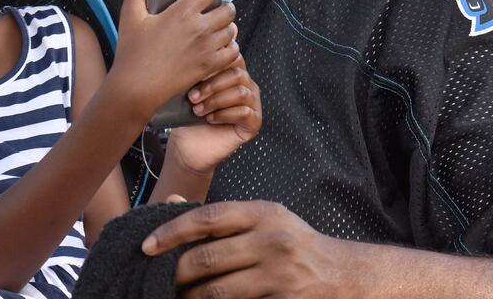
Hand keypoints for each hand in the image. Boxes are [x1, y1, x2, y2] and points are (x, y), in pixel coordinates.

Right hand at [110, 0, 239, 123]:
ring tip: (222, 26)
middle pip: (228, 10)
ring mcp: (206, 48)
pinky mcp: (209, 66)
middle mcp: (198, 27)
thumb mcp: (131, 13)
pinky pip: (233, 52)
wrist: (137, 87)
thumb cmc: (132, 51)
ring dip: (229, 27)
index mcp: (181, 11)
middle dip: (227, 7)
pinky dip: (231, 47)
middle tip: (222, 7)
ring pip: (232, 30)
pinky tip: (223, 46)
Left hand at [143, 201, 352, 298]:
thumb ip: (224, 215)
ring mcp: (278, 275)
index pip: (207, 218)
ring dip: (189, 297)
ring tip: (175, 296)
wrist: (346, 276)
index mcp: (263, 213)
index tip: (147, 245)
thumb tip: (174, 203)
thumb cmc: (297, 244)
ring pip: (216, 291)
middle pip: (206, 258)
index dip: (171, 231)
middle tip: (156, 278)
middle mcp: (271, 241)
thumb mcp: (267, 218)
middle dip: (174, 272)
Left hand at [168, 57, 262, 174]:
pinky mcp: (254, 123)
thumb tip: (195, 57)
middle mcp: (247, 86)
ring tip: (199, 110)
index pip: (234, 57)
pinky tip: (211, 119)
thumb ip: (200, 72)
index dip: (214, 64)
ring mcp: (253, 104)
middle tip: (192, 97)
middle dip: (211, 85)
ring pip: (241, 92)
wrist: (189, 145)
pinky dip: (224, 115)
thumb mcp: (192, 88)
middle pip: (237, 74)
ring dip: (215, 101)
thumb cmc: (189, 116)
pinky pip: (244, 112)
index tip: (193, 74)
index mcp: (234, 73)